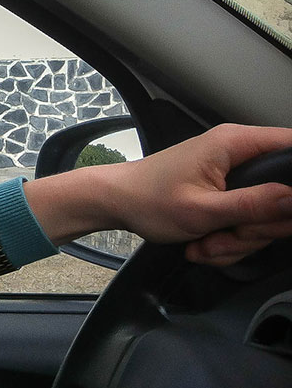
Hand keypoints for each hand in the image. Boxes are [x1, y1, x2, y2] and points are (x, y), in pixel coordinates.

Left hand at [24, 124, 291, 266]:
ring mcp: (234, 176)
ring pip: (265, 217)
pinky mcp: (227, 194)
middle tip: (227, 236)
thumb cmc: (146, 198)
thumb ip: (254, 205)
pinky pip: (245, 224)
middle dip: (257, 228)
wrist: (114, 203)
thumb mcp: (203, 209)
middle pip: (284, 196)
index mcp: (236, 143)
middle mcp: (239, 153)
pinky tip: (202, 244)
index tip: (281, 212)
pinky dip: (226, 241)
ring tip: (205, 242)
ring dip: (237, 240)